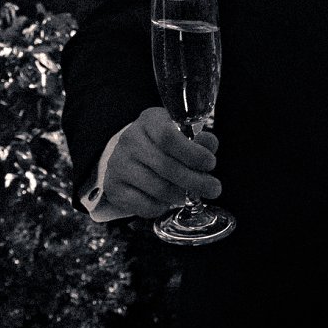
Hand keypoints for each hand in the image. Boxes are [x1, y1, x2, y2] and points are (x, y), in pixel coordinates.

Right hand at [97, 107, 221, 218]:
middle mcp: (130, 140)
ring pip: (158, 188)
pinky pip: (145, 205)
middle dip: (195, 181)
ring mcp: (118, 164)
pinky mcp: (114, 188)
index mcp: (149, 121)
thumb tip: (209, 146)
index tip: (210, 163)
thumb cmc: (162, 146)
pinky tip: (166, 200)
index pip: (168, 136)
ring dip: (180, 195)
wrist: (129, 158)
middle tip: (214, 189)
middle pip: (166, 165)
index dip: (193, 153)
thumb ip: (199, 140)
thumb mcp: (181, 134)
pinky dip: (161, 207)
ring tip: (188, 194)